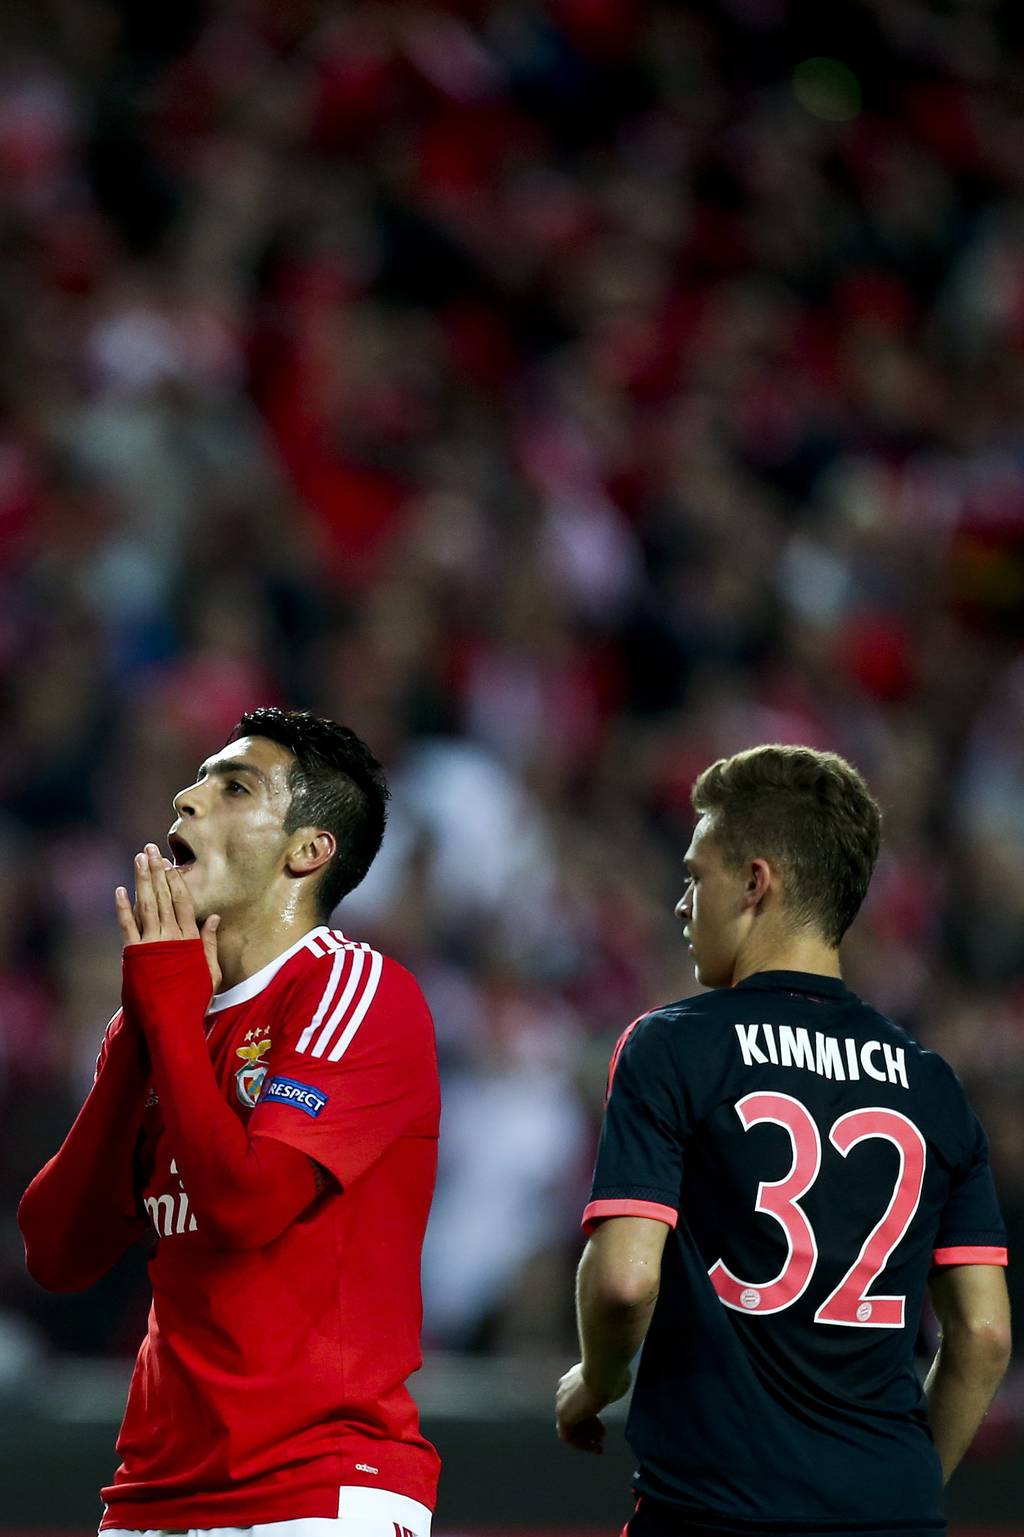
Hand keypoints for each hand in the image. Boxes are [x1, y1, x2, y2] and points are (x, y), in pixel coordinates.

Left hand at [115, 843, 221, 995]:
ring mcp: (151, 944)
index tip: (170, 862)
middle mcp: (170, 936)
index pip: (182, 902)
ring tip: (139, 859)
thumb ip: (209, 943)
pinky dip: (123, 907)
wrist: (170, 1020)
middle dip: (156, 871)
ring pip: (146, 905)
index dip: (175, 880)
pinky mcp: (134, 954)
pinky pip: (127, 925)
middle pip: (162, 897)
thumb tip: (213, 917)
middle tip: (150, 849)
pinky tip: (120, 889)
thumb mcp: (210, 972)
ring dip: (142, 880)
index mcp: (190, 939)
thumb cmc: (194, 999)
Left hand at [556, 1361, 628, 1453]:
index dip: (592, 1417)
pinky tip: (592, 1448)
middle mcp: (564, 1389)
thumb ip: (608, 1388)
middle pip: (575, 1414)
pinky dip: (580, 1443)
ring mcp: (562, 1402)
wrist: (602, 1372)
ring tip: (599, 1448)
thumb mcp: (611, 1381)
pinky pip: (567, 1435)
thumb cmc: (610, 1374)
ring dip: (585, 1439)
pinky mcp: (562, 1414)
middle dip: (589, 1429)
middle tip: (601, 1438)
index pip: (580, 1401)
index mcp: (573, 1378)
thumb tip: (619, 1387)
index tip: (603, 1426)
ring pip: (570, 1425)